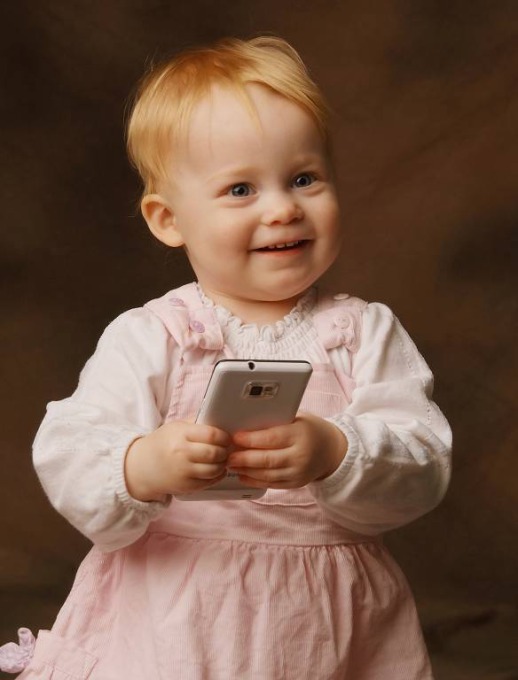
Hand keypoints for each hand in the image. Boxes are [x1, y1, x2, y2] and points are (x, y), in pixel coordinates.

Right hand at [124, 420, 230, 500]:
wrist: (141, 467)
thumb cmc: (162, 444)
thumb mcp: (175, 427)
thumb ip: (196, 423)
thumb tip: (220, 421)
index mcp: (180, 434)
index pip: (211, 434)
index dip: (224, 436)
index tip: (226, 437)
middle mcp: (181, 453)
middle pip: (215, 453)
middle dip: (225, 451)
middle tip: (227, 449)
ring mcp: (183, 471)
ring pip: (214, 469)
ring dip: (223, 464)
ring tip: (222, 459)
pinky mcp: (185, 486)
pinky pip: (209, 482)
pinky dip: (217, 476)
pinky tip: (216, 470)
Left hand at [227, 413, 346, 488]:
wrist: (331, 450)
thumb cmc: (310, 430)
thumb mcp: (297, 418)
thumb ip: (276, 421)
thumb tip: (246, 422)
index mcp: (300, 435)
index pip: (272, 438)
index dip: (251, 439)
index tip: (235, 437)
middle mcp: (300, 456)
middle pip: (267, 459)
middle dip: (244, 458)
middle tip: (227, 455)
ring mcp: (298, 473)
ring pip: (267, 474)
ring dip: (246, 470)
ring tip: (231, 464)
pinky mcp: (295, 484)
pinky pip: (271, 484)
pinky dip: (255, 480)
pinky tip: (243, 475)